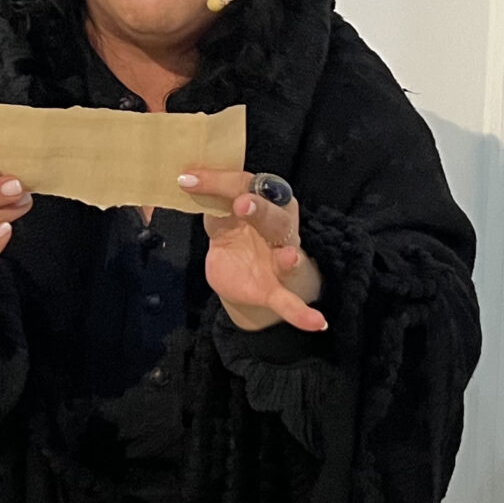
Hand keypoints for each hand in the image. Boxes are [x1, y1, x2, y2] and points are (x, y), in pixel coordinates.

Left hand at [181, 169, 326, 332]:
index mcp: (264, 201)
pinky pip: (289, 302)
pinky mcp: (274, 289)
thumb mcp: (220, 215)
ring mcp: (279, 258)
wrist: (240, 272)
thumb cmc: (235, 232)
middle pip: (273, 215)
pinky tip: (317, 322)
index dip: (221, 181)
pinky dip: (302, 313)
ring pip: (288, 253)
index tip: (191, 180)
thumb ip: (211, 201)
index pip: (246, 185)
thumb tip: (186, 179)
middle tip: (240, 203)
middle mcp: (278, 226)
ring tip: (289, 258)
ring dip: (288, 256)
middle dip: (259, 209)